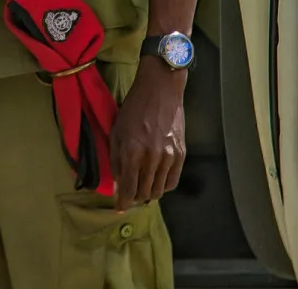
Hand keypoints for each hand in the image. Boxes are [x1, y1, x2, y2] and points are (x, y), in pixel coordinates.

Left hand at [110, 62, 186, 210]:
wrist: (160, 90)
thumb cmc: (134, 108)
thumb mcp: (116, 132)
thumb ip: (116, 160)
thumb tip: (118, 183)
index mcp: (132, 151)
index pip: (128, 188)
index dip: (123, 202)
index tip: (119, 207)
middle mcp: (152, 157)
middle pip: (144, 193)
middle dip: (135, 197)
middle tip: (130, 194)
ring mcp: (169, 156)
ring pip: (159, 190)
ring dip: (148, 193)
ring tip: (142, 188)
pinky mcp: (181, 154)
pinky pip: (173, 181)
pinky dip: (163, 186)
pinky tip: (156, 181)